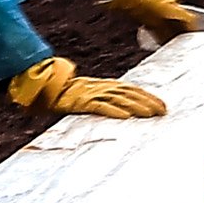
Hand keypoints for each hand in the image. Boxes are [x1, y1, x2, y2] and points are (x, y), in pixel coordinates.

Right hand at [11, 56, 167, 118]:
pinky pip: (99, 106)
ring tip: (151, 114)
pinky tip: (125, 117)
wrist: (39, 85)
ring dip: (136, 107)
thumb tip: (118, 110)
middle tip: (164, 111)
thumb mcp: (85, 94)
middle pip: (129, 93)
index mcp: (102, 85)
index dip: (147, 96)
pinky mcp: (81, 102)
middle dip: (148, 102)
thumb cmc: (61, 94)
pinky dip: (113, 111)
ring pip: (119, 99)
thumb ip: (100, 99)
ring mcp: (90, 93)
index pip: (130, 89)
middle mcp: (99, 87)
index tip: (162, 105)